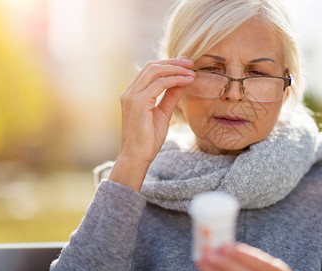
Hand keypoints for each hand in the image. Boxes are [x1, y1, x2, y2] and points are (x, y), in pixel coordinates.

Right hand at [109, 57, 194, 190]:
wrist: (137, 157)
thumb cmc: (148, 139)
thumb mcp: (163, 113)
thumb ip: (170, 97)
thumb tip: (182, 82)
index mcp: (133, 94)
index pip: (150, 70)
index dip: (169, 64)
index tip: (186, 65)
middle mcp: (129, 92)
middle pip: (152, 66)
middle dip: (173, 62)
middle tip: (191, 63)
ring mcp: (132, 96)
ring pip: (155, 71)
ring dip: (176, 69)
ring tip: (191, 71)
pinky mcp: (138, 102)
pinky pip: (159, 84)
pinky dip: (175, 79)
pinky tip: (187, 81)